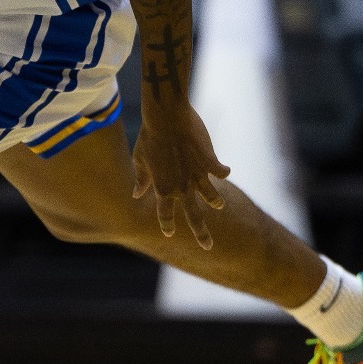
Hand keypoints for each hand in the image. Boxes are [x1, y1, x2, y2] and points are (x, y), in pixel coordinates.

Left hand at [132, 99, 230, 249]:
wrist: (166, 117)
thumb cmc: (149, 136)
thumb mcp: (140, 158)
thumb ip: (142, 178)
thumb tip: (137, 194)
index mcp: (163, 188)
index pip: (165, 214)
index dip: (167, 225)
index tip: (169, 233)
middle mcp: (182, 187)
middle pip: (194, 216)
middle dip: (201, 234)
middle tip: (208, 247)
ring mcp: (198, 175)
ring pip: (212, 197)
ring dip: (216, 201)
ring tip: (220, 205)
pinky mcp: (210, 161)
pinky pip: (221, 171)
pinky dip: (223, 171)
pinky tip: (225, 170)